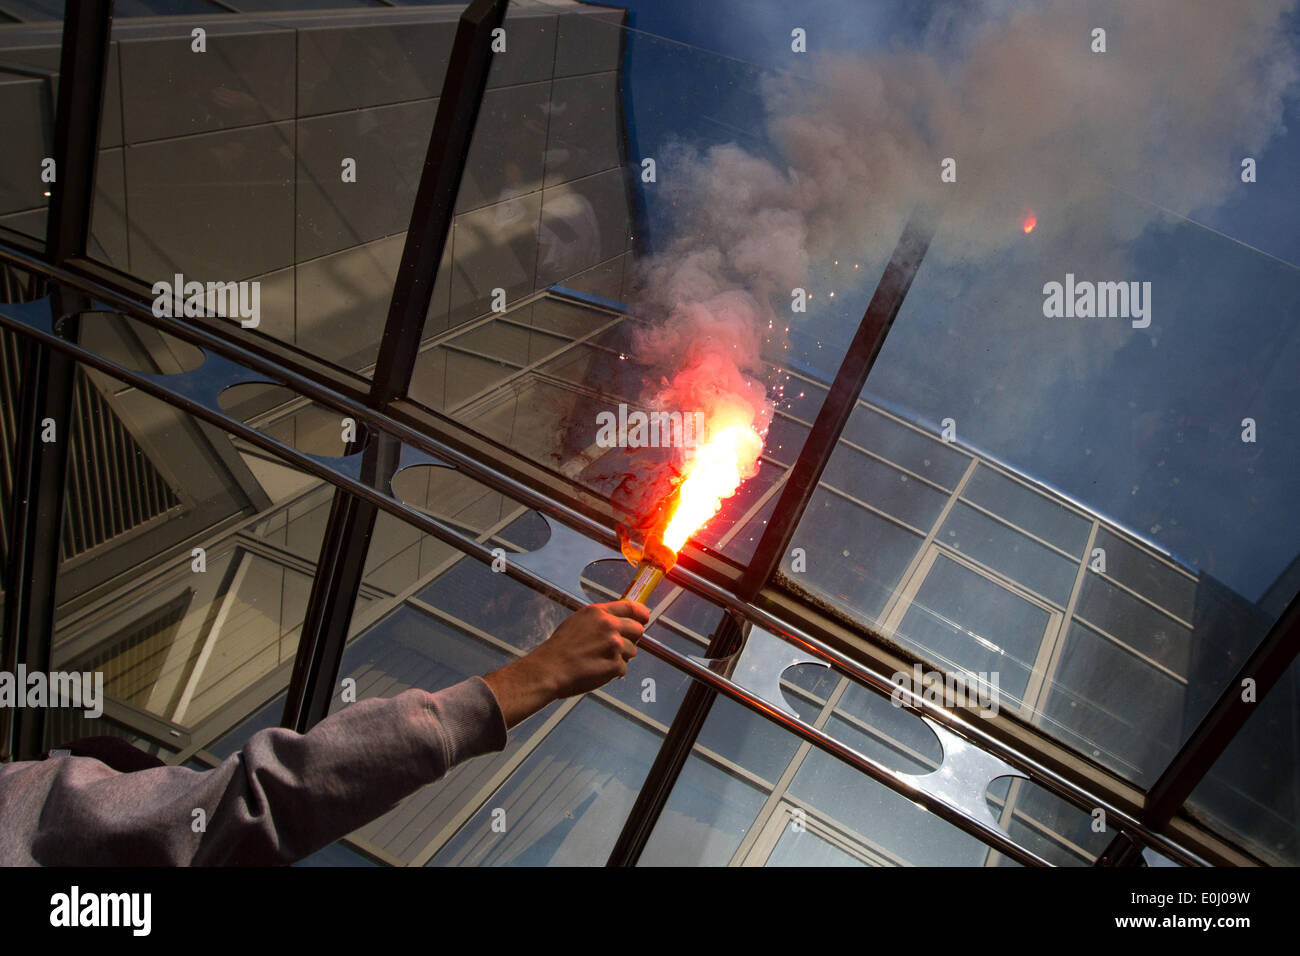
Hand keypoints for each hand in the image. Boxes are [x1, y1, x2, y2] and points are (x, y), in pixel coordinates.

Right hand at [482, 601, 649, 728]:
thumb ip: (601, 619)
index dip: (641, 614)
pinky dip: (613, 673)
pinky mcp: (615, 664)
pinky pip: (623, 669)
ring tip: (599, 661)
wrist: (549, 669)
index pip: (631, 607)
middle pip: (638, 630)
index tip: (644, 618)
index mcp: (599, 613)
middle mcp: (609, 626)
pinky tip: (597, 671)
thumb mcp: (578, 622)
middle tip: (617, 648)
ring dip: (620, 658)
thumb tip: (620, 620)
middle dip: (632, 639)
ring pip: (632, 652)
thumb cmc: (560, 648)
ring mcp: (614, 645)